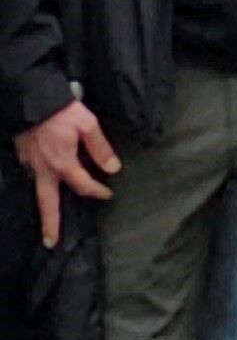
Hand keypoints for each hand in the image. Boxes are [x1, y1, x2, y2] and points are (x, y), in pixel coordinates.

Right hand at [16, 100, 113, 246]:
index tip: (107, 194)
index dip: (97, 191)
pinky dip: (38, 183)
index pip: (82, 185)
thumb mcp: (87, 125)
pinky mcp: (20, 156)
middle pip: (46, 202)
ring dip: (44, 203)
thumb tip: (113, 169)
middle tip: (50, 242)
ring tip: (49, 219)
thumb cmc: (60, 110)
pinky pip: (31, 174)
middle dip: (49, 224)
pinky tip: (44, 184)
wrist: (29, 97)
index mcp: (61, 163)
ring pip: (37, 188)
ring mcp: (28, 163)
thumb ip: (100, 148)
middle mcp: (42, 168)